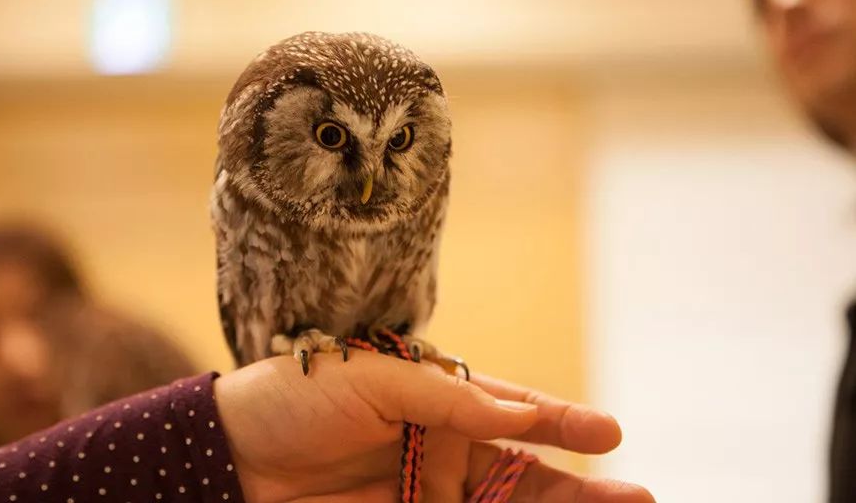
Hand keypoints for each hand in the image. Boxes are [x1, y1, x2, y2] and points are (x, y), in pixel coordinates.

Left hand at [214, 351, 653, 501]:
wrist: (229, 456)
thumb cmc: (297, 396)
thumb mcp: (371, 377)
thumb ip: (445, 396)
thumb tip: (513, 414)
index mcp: (435, 400)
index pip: (511, 411)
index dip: (560, 422)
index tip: (609, 433)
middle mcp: (439, 448)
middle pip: (522, 474)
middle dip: (577, 488)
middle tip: (637, 497)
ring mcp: (424, 493)